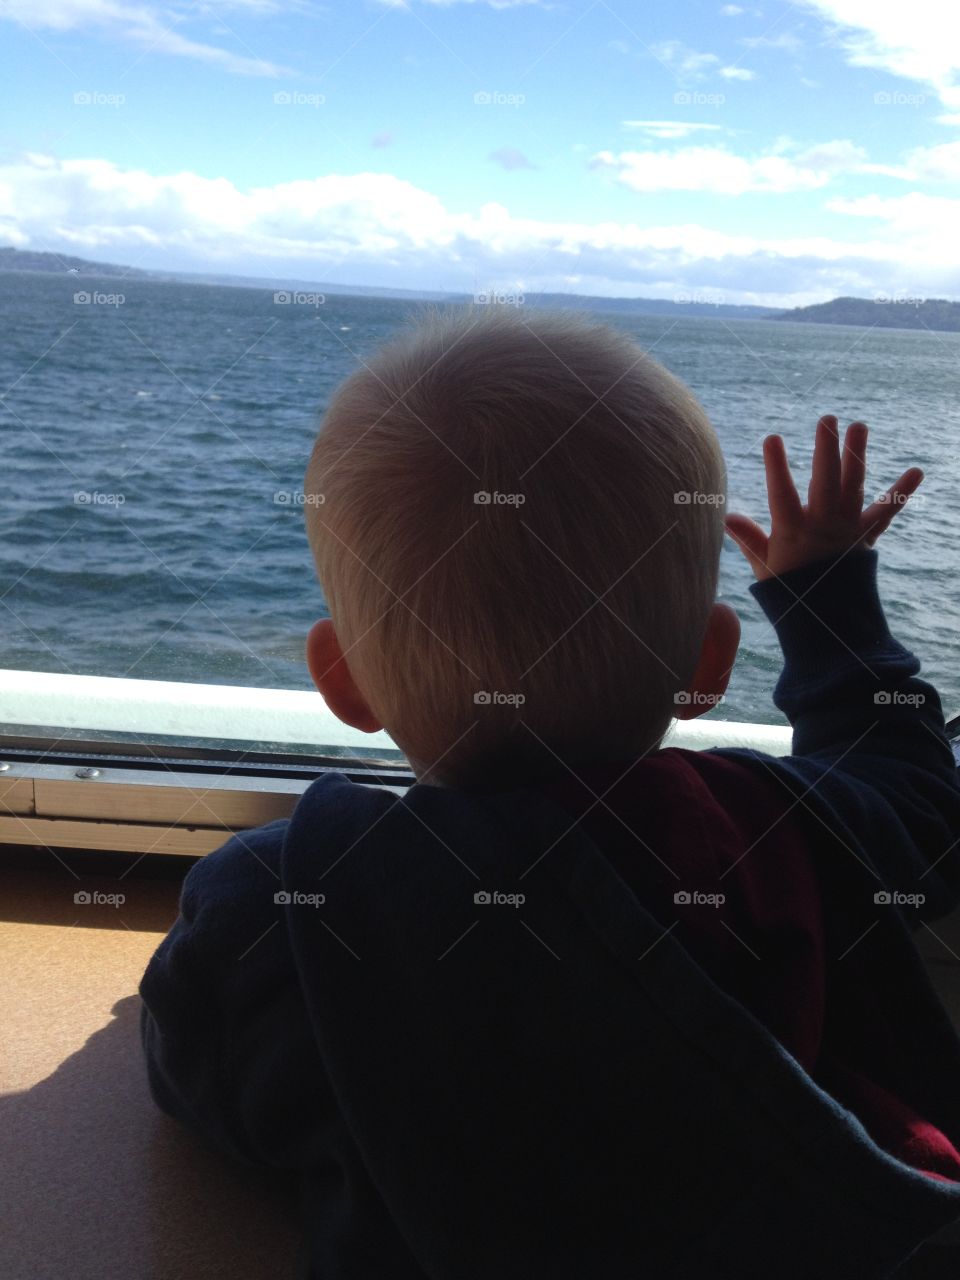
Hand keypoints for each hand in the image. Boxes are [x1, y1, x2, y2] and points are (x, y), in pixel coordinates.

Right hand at [725, 415, 922, 581]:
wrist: (827, 620)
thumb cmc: (790, 591)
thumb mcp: (764, 568)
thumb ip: (748, 539)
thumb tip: (726, 518)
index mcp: (793, 533)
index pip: (782, 494)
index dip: (777, 467)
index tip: (772, 438)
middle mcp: (823, 526)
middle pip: (825, 482)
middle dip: (826, 449)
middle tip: (827, 419)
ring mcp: (847, 529)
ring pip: (853, 486)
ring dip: (857, 455)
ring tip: (859, 425)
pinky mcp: (866, 536)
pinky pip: (886, 512)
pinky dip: (901, 492)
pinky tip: (917, 471)